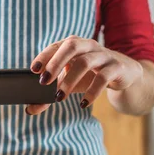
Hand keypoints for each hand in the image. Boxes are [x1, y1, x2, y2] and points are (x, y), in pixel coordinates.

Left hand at [26, 36, 143, 114]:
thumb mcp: (69, 82)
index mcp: (74, 45)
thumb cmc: (90, 75)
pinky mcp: (116, 67)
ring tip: (59, 97)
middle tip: (43, 81)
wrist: (124, 75)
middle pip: (71, 47)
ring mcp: (103, 55)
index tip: (33, 70)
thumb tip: (29, 110)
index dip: (44, 56)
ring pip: (85, 62)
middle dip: (55, 63)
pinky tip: (82, 103)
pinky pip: (103, 78)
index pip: (56, 46)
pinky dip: (91, 92)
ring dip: (70, 80)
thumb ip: (49, 94)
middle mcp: (88, 46)